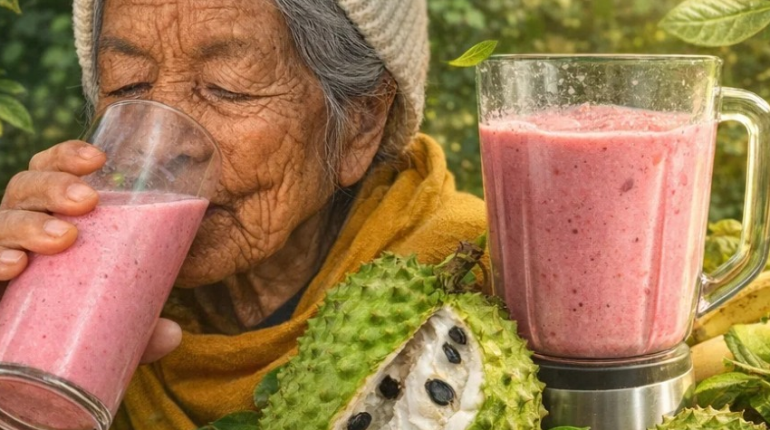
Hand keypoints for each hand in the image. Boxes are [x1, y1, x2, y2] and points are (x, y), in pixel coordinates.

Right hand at [0, 140, 181, 362]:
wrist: (29, 367)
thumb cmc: (71, 327)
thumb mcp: (109, 321)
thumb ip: (139, 329)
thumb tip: (173, 335)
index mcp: (47, 220)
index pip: (47, 172)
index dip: (65, 157)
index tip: (99, 159)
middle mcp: (16, 232)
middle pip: (23, 189)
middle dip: (53, 186)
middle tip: (87, 201)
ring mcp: (0, 254)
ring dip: (28, 224)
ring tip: (63, 238)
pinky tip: (15, 264)